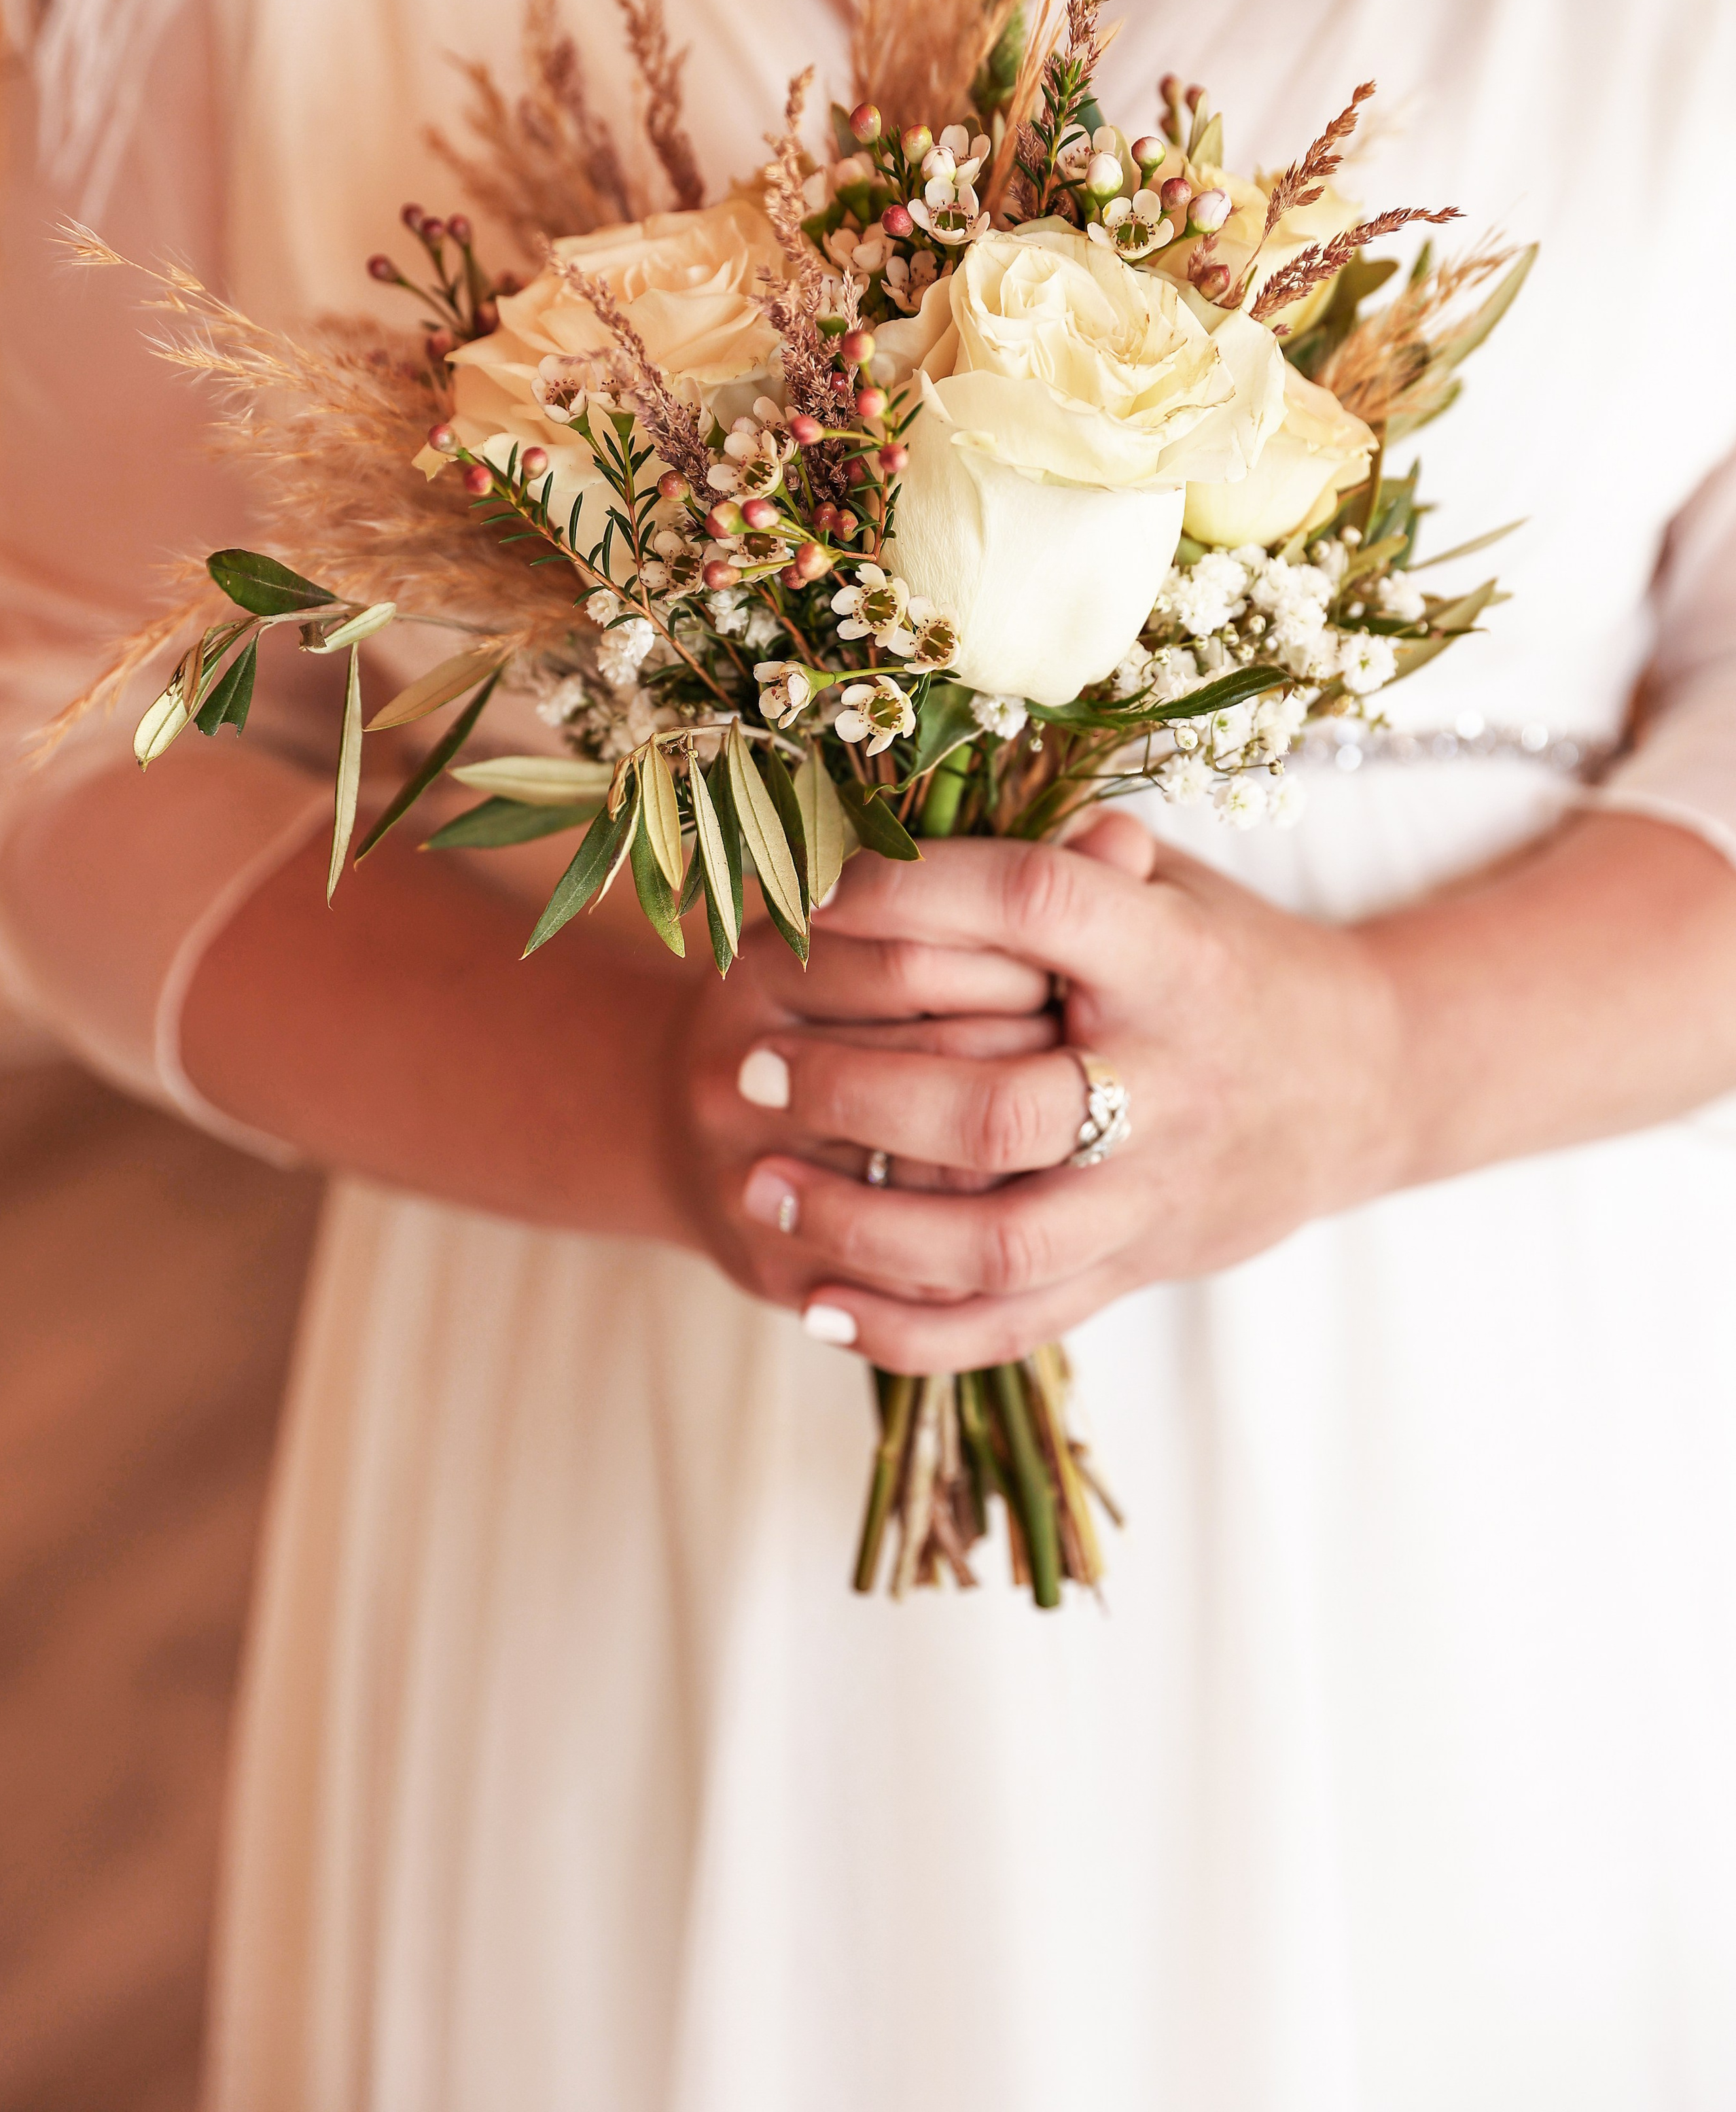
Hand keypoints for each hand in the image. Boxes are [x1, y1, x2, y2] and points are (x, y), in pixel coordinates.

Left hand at [716, 813, 1404, 1370]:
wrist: (1367, 1082)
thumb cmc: (1232, 959)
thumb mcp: (1172, 886)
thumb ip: (1067, 857)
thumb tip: (940, 790)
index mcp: (1175, 961)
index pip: (1036, 908)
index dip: (911, 895)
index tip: (808, 894)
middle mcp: (1168, 1087)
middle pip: (998, 1107)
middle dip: (858, 1087)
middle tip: (753, 1059)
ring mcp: (1152, 1196)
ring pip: (997, 1242)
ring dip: (863, 1223)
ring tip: (762, 1182)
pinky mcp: (1137, 1271)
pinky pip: (1013, 1325)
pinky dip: (909, 1331)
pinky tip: (816, 1304)